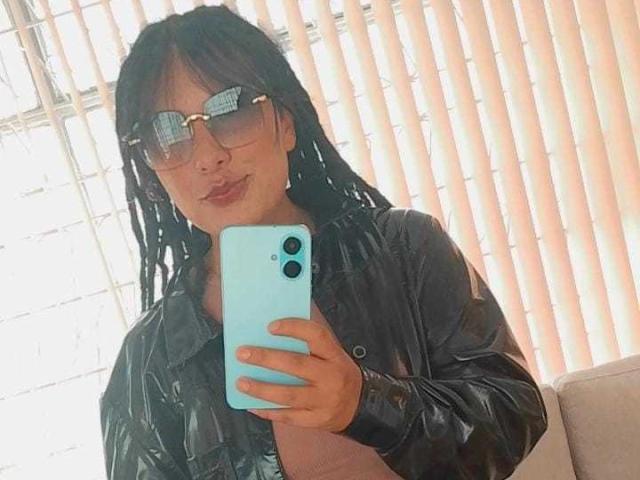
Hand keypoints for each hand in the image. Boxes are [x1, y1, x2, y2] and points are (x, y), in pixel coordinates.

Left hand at [235, 318, 362, 432]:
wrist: (361, 406)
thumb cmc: (339, 374)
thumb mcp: (334, 356)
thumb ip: (311, 347)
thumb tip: (272, 337)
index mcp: (335, 356)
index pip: (317, 336)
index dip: (294, 328)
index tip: (270, 326)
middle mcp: (331, 378)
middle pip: (297, 365)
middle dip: (266, 358)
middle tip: (243, 353)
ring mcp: (324, 402)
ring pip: (289, 394)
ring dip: (261, 388)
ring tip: (241, 382)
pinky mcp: (316, 421)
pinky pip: (288, 416)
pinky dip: (267, 411)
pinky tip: (251, 405)